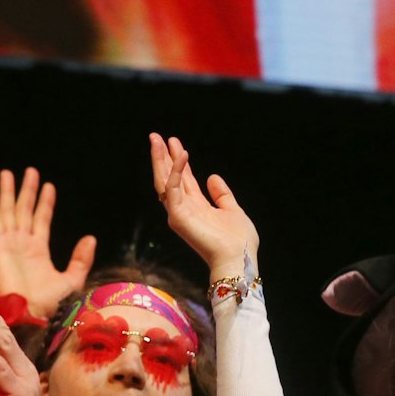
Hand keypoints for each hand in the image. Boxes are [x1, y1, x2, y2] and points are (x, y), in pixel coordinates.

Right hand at [0, 167, 93, 321]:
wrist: (31, 316)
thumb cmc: (50, 304)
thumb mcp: (72, 279)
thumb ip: (80, 259)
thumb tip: (91, 238)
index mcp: (39, 252)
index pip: (41, 221)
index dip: (45, 203)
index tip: (49, 186)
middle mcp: (22, 245)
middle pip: (23, 211)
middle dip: (26, 192)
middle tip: (29, 171)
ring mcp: (9, 244)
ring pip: (8, 211)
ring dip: (8, 192)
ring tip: (8, 173)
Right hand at [151, 133, 255, 281]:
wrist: (238, 258)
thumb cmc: (238, 241)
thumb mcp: (233, 210)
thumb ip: (222, 194)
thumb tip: (213, 177)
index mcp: (196, 208)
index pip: (183, 180)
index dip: (178, 161)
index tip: (174, 143)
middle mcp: (183, 209)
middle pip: (169, 178)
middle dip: (162, 156)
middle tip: (156, 136)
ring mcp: (178, 213)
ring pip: (164, 181)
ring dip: (160, 159)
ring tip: (157, 140)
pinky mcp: (178, 217)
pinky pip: (173, 189)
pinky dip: (176, 171)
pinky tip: (182, 154)